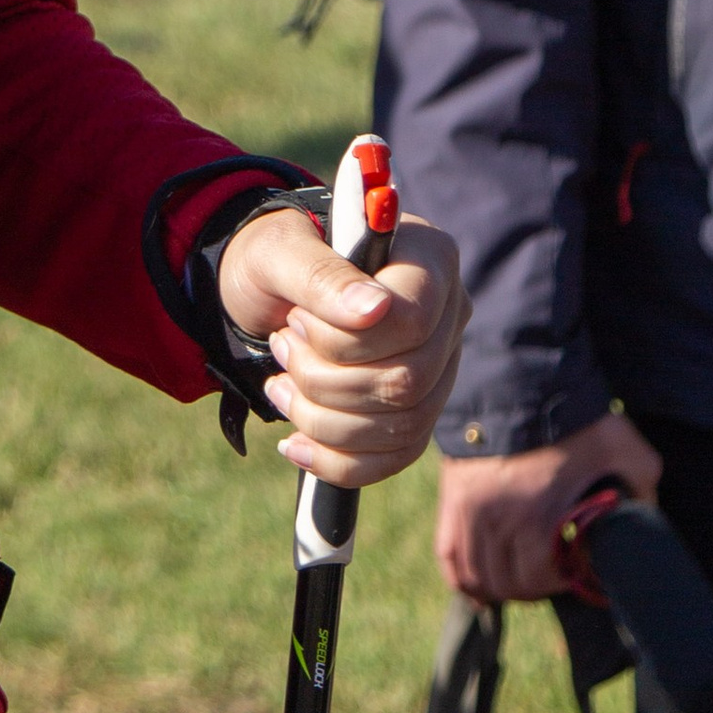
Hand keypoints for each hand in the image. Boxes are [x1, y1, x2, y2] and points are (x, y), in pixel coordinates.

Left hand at [213, 204, 466, 489]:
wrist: (266, 291)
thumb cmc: (275, 257)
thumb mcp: (278, 252)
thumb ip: (321, 274)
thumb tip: (374, 308)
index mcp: (428, 258)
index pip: (412, 321)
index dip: (345, 339)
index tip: (296, 319)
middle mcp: (447, 313)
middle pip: (407, 381)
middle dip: (325, 380)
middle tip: (281, 346)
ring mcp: (439, 365)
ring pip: (403, 426)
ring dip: (323, 419)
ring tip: (281, 382)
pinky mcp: (420, 408)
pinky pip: (396, 456)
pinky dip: (338, 461)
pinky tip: (295, 443)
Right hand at [435, 406, 662, 606]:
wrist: (521, 381)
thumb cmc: (578, 420)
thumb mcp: (627, 453)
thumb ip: (644, 492)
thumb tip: (646, 519)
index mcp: (539, 519)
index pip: (541, 580)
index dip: (563, 581)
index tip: (576, 569)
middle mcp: (498, 522)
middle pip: (510, 583)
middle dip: (534, 585)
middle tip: (552, 573)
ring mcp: (470, 512)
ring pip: (479, 575)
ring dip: (501, 585)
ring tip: (521, 576)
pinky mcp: (452, 499)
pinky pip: (449, 556)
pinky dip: (464, 578)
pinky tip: (479, 588)